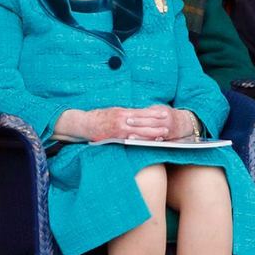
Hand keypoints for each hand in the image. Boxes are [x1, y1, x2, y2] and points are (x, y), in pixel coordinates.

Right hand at [53, 106, 194, 141]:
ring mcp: (119, 130)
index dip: (155, 113)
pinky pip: (130, 141)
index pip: (143, 112)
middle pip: (143, 123)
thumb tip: (141, 115)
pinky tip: (147, 143)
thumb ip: (128, 114)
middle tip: (169, 127)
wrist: (85, 124)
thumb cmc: (101, 117)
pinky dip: (139, 141)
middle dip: (157, 125)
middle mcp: (123, 120)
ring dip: (151, 135)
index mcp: (124, 112)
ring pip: (139, 133)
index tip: (165, 113)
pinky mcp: (115, 138)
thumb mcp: (116, 111)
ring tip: (163, 136)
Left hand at [128, 106, 193, 140]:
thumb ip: (149, 111)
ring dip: (141, 136)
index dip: (139, 116)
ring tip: (130, 136)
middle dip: (138, 124)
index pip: (149, 114)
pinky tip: (141, 143)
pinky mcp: (166, 139)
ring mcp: (167, 131)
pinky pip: (156, 141)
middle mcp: (166, 122)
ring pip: (152, 134)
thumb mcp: (160, 109)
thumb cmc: (168, 114)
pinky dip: (148, 142)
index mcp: (164, 112)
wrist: (184, 123)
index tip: (128, 117)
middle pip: (150, 123)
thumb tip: (134, 112)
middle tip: (127, 123)